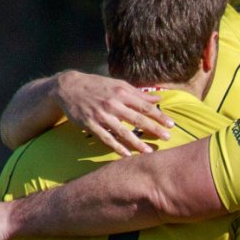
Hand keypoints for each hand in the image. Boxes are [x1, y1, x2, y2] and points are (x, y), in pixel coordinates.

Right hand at [55, 71, 171, 157]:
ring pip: (122, 132)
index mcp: (121, 93)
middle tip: (167, 138)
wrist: (67, 87)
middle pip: (137, 119)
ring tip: (149, 152)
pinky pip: (106, 138)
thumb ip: (138, 93)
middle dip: (153, 129)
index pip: (145, 106)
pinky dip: (117, 147)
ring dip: (137, 143)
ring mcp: (101, 115)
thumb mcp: (117, 84)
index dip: (159, 116)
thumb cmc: (96, 85)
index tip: (171, 124)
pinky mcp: (90, 124)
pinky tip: (127, 155)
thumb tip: (158, 98)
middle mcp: (112, 104)